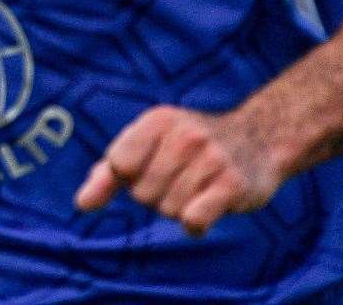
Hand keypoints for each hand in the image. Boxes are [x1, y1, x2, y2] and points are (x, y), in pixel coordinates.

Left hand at [73, 105, 284, 235]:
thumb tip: (82, 204)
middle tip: (183, 177)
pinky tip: (209, 206)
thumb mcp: (148, 145)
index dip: (130, 176)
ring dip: (180, 208)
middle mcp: (184, 135)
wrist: (260, 139)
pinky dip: (196, 223)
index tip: (150, 166)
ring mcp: (211, 159)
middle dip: (157, 195)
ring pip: (168, 210)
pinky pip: (193, 221)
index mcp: (158, 120)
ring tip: (200, 185)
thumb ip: (108, 173)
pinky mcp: (233, 186)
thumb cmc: (190, 147)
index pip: (118, 164)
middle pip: (142, 193)